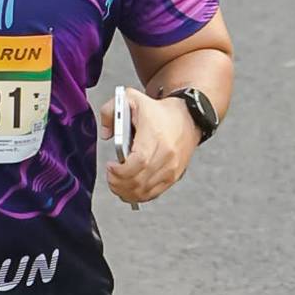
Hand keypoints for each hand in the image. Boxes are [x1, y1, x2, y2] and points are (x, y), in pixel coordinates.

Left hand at [99, 90, 194, 207]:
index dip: (120, 170)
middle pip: (139, 180)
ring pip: (145, 191)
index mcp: (155, 136)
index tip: (110, 166)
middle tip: (110, 177)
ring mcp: (172, 169)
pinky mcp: (174, 177)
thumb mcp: (132, 99)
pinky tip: (128, 189)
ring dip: (126, 192)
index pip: (138, 162)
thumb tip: (105, 134)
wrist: (188, 118)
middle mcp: (167, 155)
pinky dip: (138, 195)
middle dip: (119, 183)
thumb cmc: (159, 111)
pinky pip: (153, 194)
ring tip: (116, 183)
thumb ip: (110, 111)